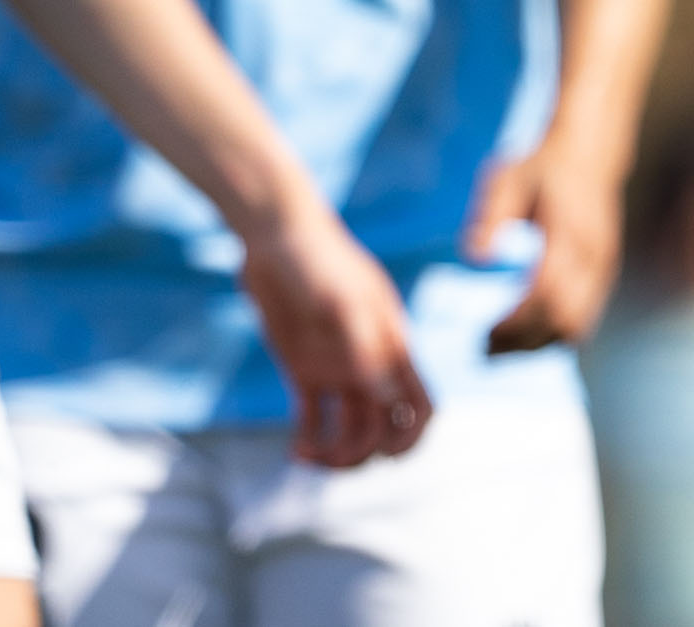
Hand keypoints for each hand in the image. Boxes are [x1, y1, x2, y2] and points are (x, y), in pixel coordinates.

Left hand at [237, 205, 433, 468]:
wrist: (274, 235)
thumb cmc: (317, 262)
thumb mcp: (344, 303)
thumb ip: (367, 349)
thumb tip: (389, 402)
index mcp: (391, 349)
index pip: (419, 406)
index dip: (411, 438)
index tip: (386, 456)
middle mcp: (368, 365)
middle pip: (382, 429)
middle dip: (363, 453)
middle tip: (329, 458)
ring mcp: (336, 368)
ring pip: (348, 430)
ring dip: (334, 452)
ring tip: (305, 456)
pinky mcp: (304, 369)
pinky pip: (313, 418)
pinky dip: (308, 440)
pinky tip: (295, 450)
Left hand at [465, 127, 626, 353]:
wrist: (589, 156)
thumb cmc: (540, 168)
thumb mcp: (506, 178)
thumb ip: (490, 215)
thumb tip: (473, 258)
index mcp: (569, 231)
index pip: (547, 290)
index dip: (518, 319)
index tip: (484, 332)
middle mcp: (593, 257)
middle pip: (564, 318)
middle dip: (524, 341)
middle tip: (483, 350)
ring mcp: (603, 270)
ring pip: (577, 327)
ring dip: (538, 344)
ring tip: (497, 348)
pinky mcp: (603, 277)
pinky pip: (582, 320)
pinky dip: (551, 335)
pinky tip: (521, 335)